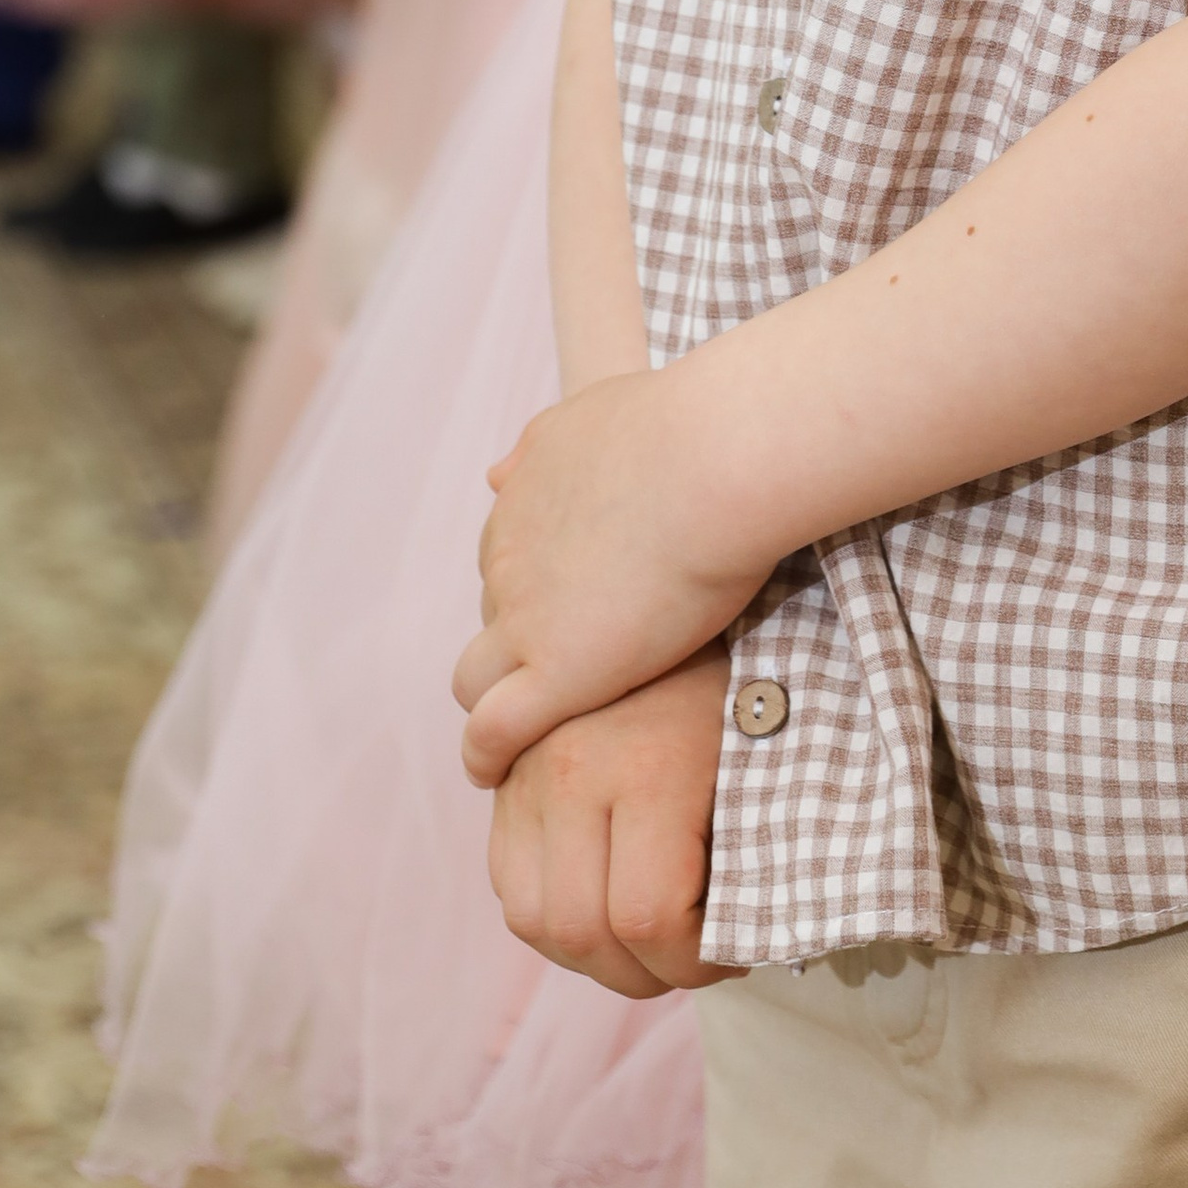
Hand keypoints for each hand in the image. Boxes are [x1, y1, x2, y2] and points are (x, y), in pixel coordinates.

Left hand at [455, 366, 767, 787]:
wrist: (713, 461)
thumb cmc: (681, 427)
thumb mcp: (590, 414)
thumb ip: (542, 448)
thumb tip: (495, 474)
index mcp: (523, 499)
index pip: (507, 559)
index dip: (536, 588)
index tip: (572, 605)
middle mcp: (509, 559)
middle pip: (493, 617)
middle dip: (519, 641)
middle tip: (569, 663)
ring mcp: (525, 620)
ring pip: (474, 680)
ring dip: (491, 702)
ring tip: (516, 733)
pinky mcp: (557, 675)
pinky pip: (493, 732)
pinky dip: (487, 756)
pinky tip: (496, 773)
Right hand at [486, 646, 745, 995]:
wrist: (677, 566)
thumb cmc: (739, 664)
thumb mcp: (754, 753)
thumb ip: (744, 848)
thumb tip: (751, 934)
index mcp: (643, 769)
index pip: (650, 918)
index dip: (695, 963)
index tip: (731, 953)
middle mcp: (569, 772)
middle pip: (579, 933)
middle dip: (641, 973)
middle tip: (687, 962)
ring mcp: (528, 770)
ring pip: (530, 916)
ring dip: (587, 954)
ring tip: (644, 942)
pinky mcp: (510, 771)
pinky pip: (507, 875)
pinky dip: (549, 910)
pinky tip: (600, 901)